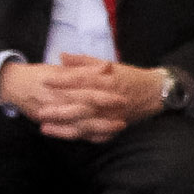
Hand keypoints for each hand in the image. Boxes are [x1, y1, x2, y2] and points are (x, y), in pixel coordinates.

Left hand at [6, 53, 169, 142]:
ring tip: (44, 127)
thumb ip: (84, 62)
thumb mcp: (109, 64)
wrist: (155, 93)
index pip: (82, 80)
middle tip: (39, 110)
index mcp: (108, 81)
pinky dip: (80, 137)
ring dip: (64, 127)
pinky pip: (96, 135)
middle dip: (59, 109)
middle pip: (81, 105)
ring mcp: (112, 116)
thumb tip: (62, 56)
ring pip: (86, 124)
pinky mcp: (115, 127)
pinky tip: (64, 136)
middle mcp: (109, 100)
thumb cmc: (130, 77)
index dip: (63, 80)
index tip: (44, 80)